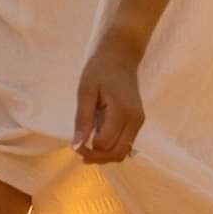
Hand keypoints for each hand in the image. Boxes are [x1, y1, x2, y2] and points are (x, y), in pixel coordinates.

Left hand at [71, 35, 145, 162]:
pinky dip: (111, 148)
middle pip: (117, 153)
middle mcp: (134, 120)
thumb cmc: (99, 69)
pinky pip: (125, 143)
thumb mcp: (85, 91)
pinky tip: (97, 140)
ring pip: (123, 152)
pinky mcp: (137, 121)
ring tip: (86, 147)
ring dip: (104, 155)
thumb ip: (83, 119)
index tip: (74, 142)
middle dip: (97, 157)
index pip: (105, 143)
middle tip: (79, 150)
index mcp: (122, 111)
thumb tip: (77, 145)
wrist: (120, 55)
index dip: (87, 148)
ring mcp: (138, 121)